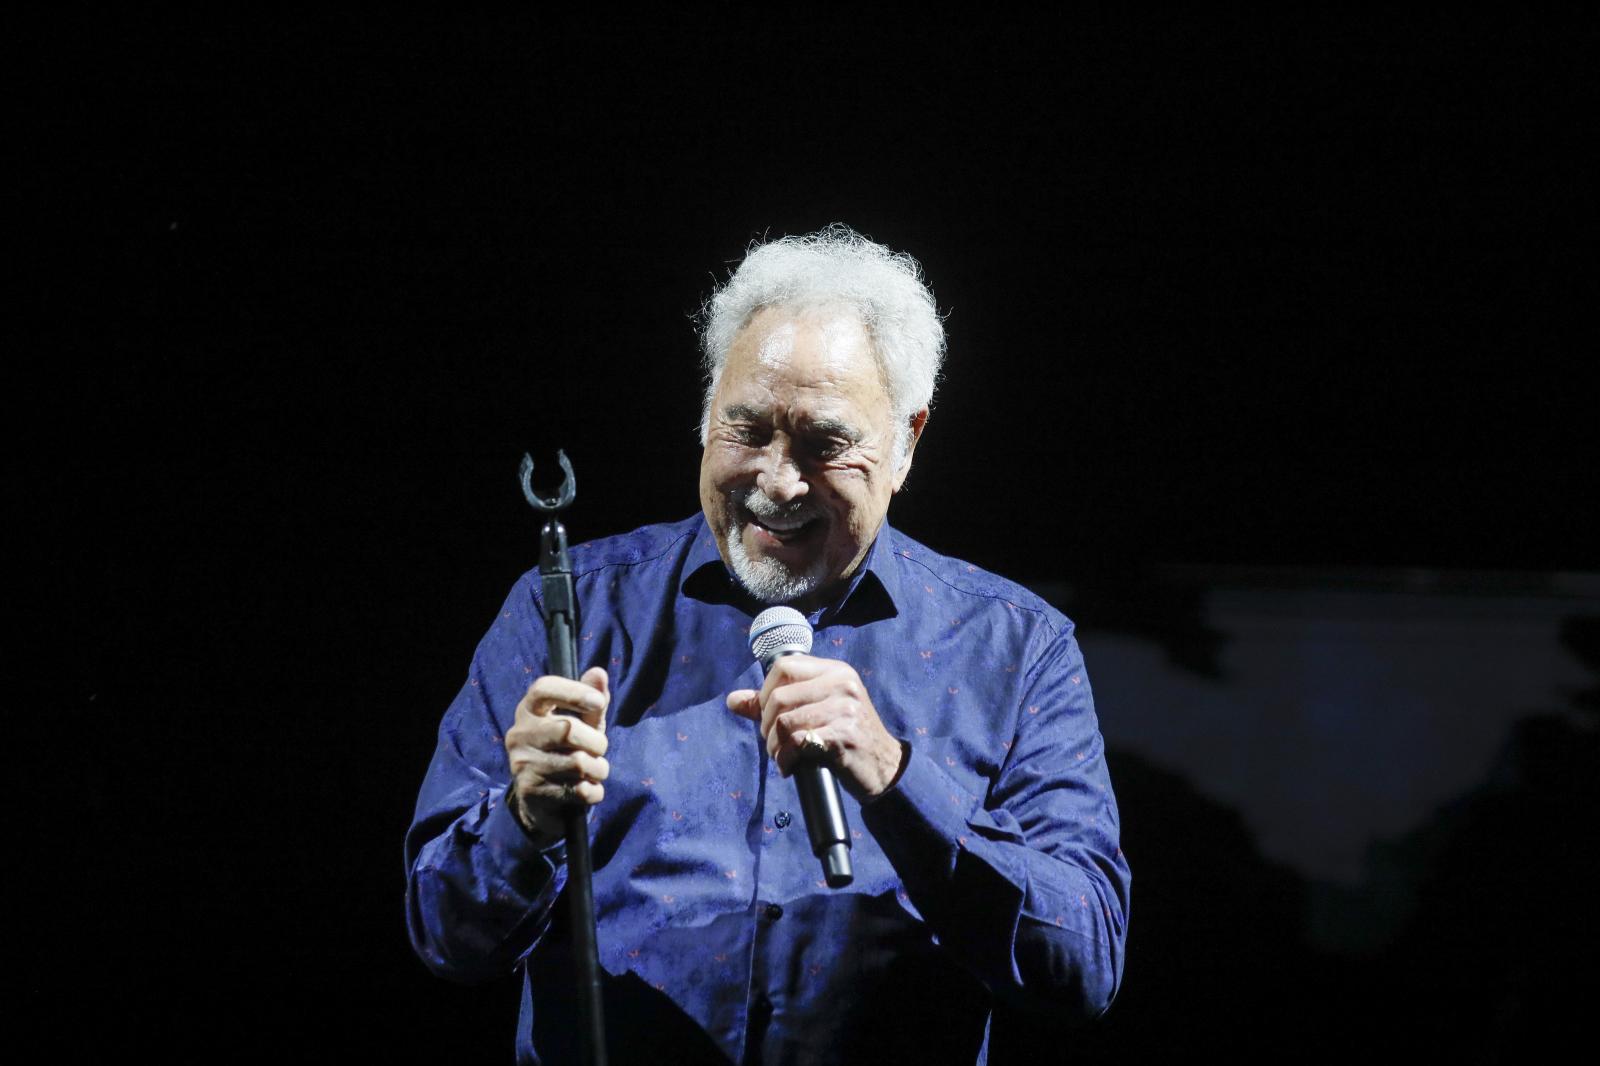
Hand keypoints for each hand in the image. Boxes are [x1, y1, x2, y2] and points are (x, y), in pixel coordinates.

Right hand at [504, 666, 609, 844]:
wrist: (541, 802)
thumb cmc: (566, 752)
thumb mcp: (582, 724)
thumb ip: (592, 700)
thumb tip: (599, 672)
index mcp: (529, 710)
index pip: (543, 688)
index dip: (573, 691)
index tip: (598, 703)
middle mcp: (519, 734)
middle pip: (567, 729)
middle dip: (596, 742)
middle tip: (599, 750)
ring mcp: (522, 763)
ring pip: (578, 763)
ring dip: (598, 769)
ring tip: (593, 771)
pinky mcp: (531, 791)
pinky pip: (579, 790)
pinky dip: (594, 791)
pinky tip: (586, 789)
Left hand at [727, 655, 905, 799]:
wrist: (884, 766)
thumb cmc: (845, 737)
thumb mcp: (815, 711)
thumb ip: (774, 703)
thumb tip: (733, 700)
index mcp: (834, 671)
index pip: (783, 667)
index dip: (765, 692)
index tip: (768, 716)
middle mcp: (842, 684)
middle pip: (779, 697)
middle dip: (766, 726)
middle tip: (774, 743)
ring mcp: (845, 709)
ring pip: (785, 722)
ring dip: (774, 747)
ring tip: (782, 756)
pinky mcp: (844, 735)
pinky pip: (798, 742)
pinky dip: (786, 758)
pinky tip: (790, 766)